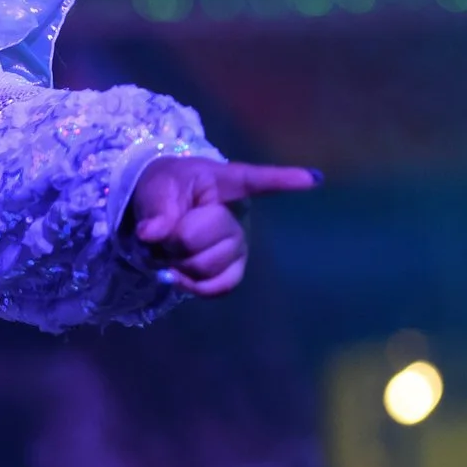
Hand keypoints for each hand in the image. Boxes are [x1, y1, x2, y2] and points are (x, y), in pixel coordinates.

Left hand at [126, 157, 321, 295]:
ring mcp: (238, 245)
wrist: (158, 211)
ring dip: (177, 261)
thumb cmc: (164, 189)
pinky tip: (176, 276)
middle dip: (176, 238)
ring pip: (209, 265)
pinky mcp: (232, 270)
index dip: (285, 180)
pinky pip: (220, 287)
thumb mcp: (156, 188)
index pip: (256, 181)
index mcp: (224, 182)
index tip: (314, 179)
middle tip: (162, 230)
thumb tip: (152, 234)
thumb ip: (155, 208)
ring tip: (167, 248)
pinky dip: (192, 286)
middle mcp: (239, 215)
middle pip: (209, 234)